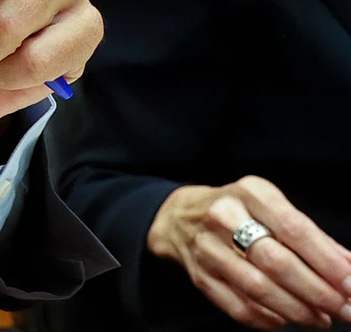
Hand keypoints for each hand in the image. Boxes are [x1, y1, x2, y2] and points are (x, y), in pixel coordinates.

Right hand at [147, 176, 350, 328]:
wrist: (178, 216)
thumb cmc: (239, 211)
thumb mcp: (273, 207)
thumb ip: (313, 237)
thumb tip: (349, 268)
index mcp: (250, 193)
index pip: (295, 229)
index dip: (327, 261)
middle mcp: (224, 217)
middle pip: (276, 262)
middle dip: (317, 291)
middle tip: (345, 309)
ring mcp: (207, 248)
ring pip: (258, 288)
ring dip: (297, 310)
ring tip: (321, 319)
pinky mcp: (199, 276)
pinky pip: (238, 307)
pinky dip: (269, 319)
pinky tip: (287, 319)